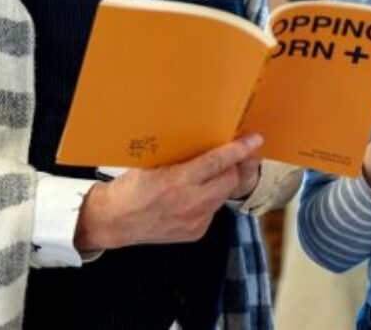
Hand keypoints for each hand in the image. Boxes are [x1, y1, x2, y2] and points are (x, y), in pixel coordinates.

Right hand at [74, 134, 262, 250]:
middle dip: (232, 165)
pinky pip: (212, 210)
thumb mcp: (150, 163)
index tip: (255, 139)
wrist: (115, 222)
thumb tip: (205, 137)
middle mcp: (189, 203)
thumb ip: (179, 155)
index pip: (217, 162)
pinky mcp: (196, 233)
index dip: (239, 149)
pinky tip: (193, 196)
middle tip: (228, 156)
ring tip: (205, 176)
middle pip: (229, 179)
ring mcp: (194, 221)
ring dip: (219, 183)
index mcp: (176, 182)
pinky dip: (208, 200)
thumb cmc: (130, 188)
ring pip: (222, 195)